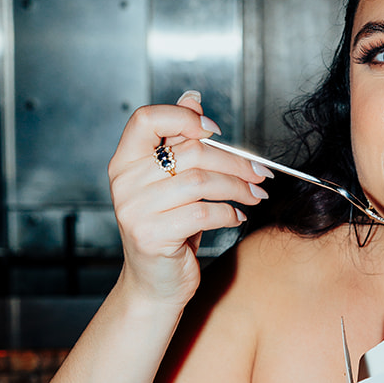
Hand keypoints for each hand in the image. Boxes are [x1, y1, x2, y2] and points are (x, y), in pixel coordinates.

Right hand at [108, 91, 269, 305]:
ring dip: (238, 187)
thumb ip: (179, 140)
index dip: (183, 117)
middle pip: (190, 151)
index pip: (146, 119)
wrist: (154, 284)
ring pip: (201, 181)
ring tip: (254, 195)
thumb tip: (194, 98)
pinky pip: (203, 213)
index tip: (216, 131)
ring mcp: (134, 210)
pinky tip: (236, 217)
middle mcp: (124, 182)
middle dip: (235, 160)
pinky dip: (228, 213)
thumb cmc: (167, 229)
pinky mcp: (151, 235)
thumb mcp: (171, 181)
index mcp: (125, 161)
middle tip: (259, 172)